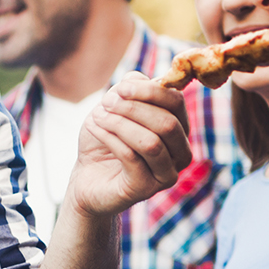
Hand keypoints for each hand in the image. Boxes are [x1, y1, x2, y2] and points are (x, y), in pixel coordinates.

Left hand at [67, 73, 192, 217]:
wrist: (88, 177)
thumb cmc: (105, 139)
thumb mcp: (116, 106)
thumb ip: (131, 89)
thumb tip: (136, 80)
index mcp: (179, 128)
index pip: (176, 102)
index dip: (149, 91)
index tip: (120, 88)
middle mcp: (181, 152)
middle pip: (167, 123)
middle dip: (133, 109)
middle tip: (105, 103)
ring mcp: (167, 174)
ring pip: (151, 142)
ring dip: (120, 124)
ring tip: (96, 117)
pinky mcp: (147, 189)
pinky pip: (131, 158)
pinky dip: (109, 138)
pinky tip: (94, 129)